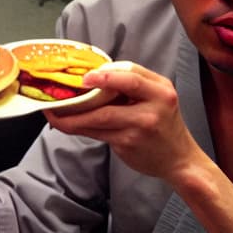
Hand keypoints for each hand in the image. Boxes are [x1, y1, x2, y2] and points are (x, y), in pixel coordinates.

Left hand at [45, 60, 200, 182]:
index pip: (130, 74)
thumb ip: (132, 85)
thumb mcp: (157, 98)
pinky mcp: (128, 143)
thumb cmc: (163, 125)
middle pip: (111, 97)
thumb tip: (93, 78)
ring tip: (54, 113)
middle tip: (58, 96)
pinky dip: (80, 127)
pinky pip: (98, 133)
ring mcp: (140, 126)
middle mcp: (154, 106)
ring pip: (99, 117)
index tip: (84, 77)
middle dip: (81, 96)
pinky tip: (67, 124)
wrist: (178, 158)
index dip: (105, 74)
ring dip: (73, 116)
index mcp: (160, 89)